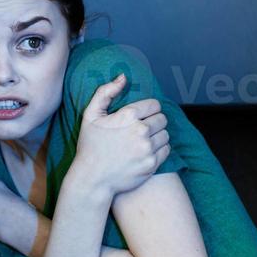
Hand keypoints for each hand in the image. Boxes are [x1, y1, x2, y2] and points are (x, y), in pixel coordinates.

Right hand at [71, 75, 171, 198]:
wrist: (92, 179)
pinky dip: (160, 149)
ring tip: (144, 140)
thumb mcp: (90, 115)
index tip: (141, 116)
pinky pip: (166, 150)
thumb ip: (105, 92)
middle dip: (154, 121)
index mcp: (128, 116)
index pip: (155, 105)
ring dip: (158, 135)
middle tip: (143, 128)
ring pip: (166, 134)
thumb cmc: (90, 146)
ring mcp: (147, 149)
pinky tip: (146, 151)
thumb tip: (123, 77)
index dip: (148, 109)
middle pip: (163, 119)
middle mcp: (141, 131)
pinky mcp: (152, 164)